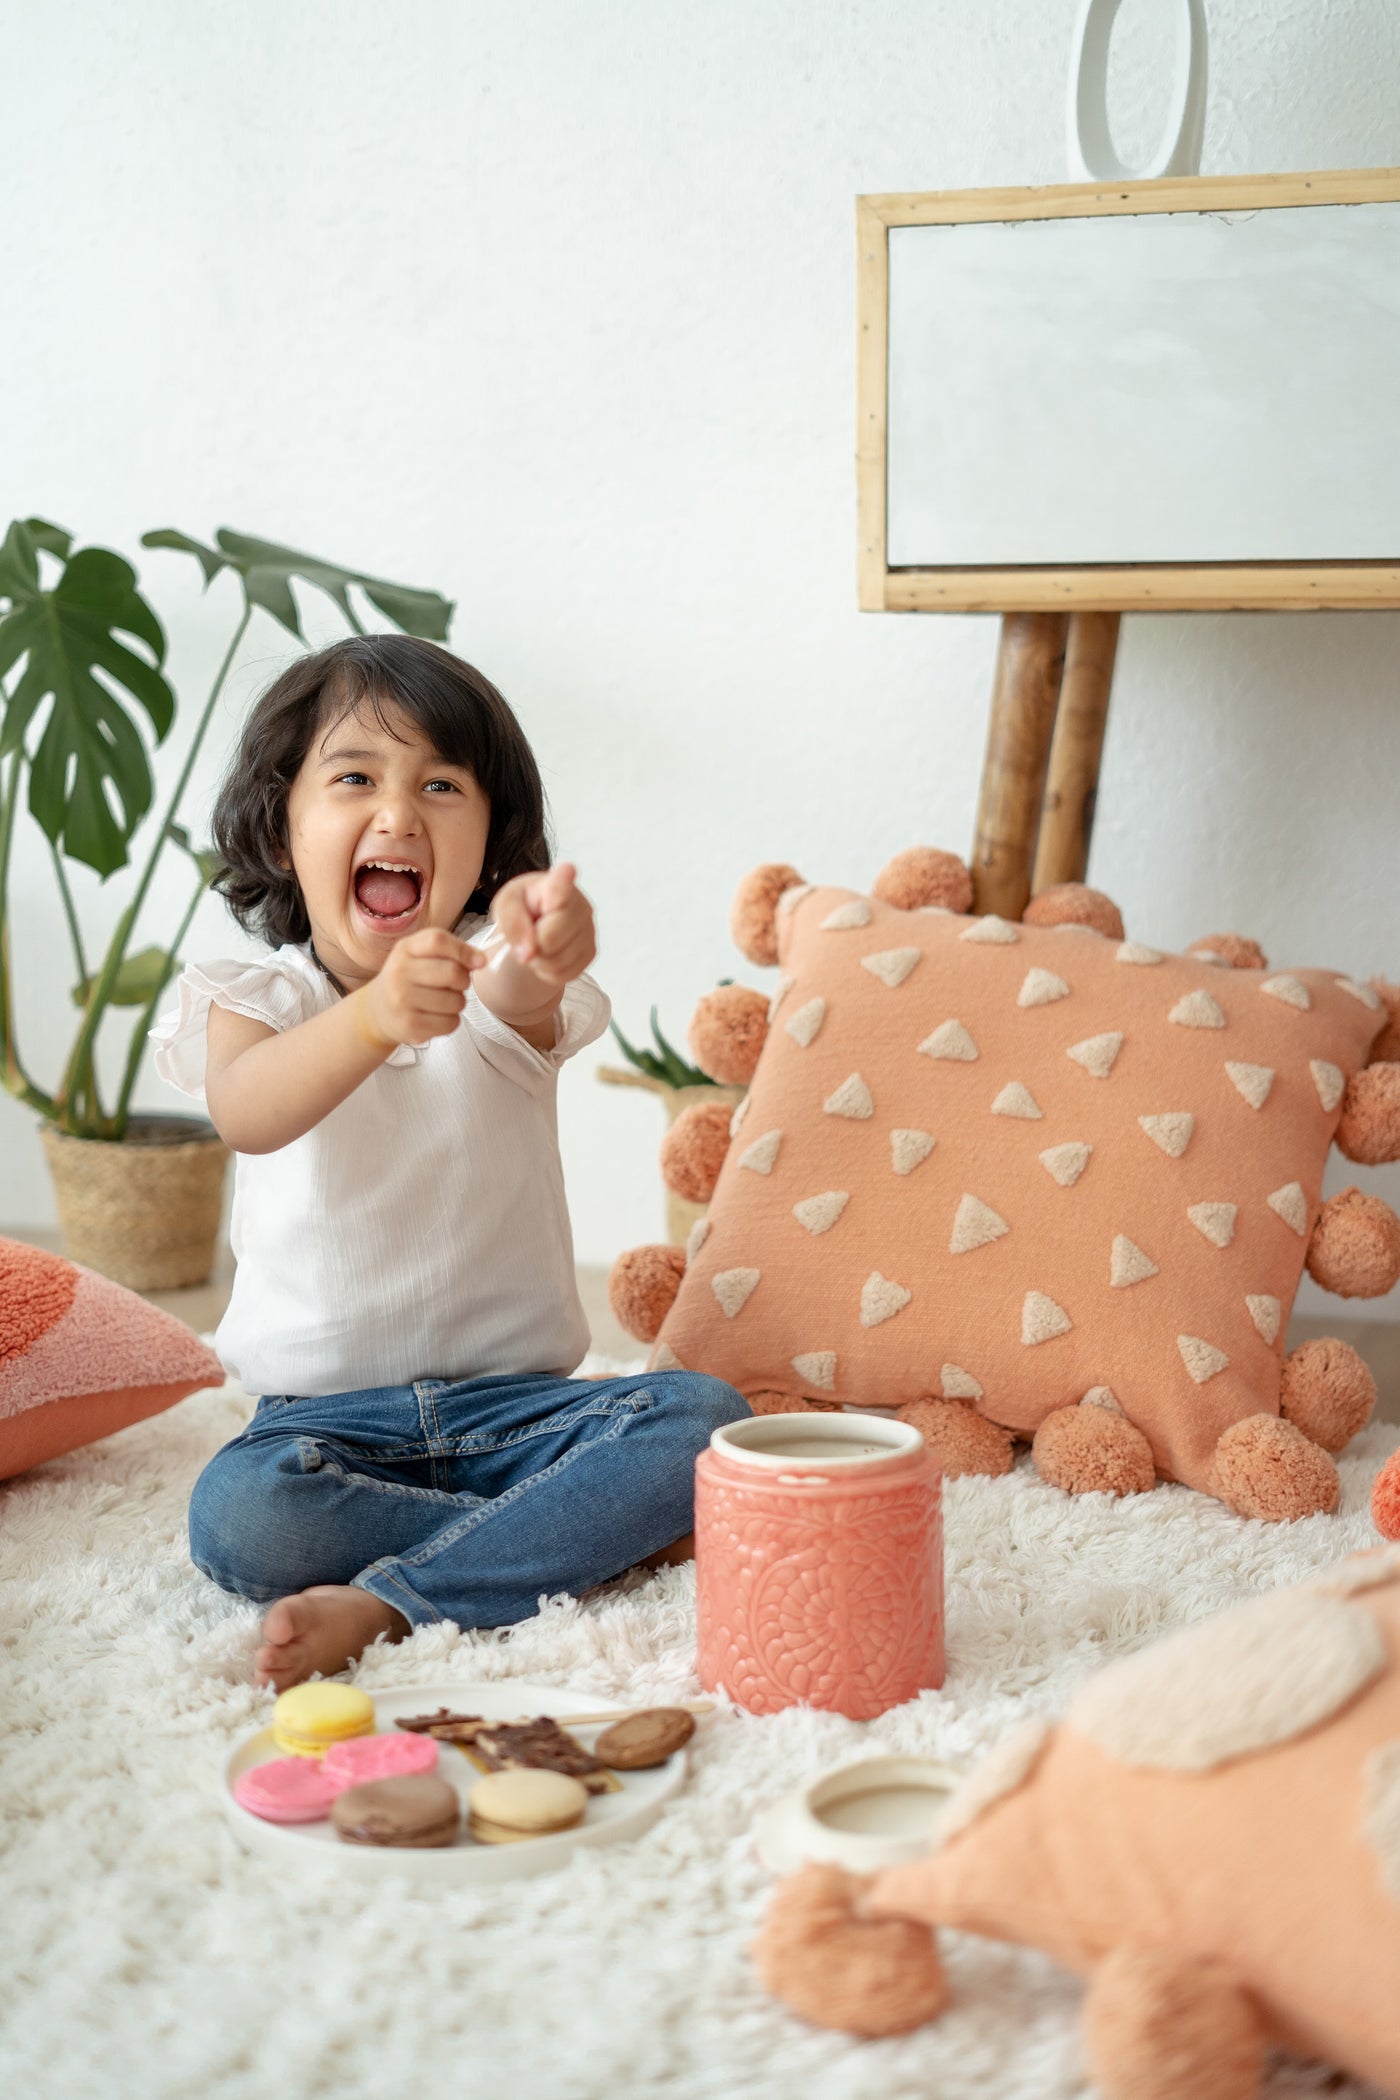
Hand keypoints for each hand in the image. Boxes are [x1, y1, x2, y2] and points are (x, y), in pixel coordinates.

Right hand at [355, 928, 484, 1049]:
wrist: (378, 1010)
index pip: (438, 941)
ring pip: (456, 1001)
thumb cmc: (409, 978)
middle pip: (453, 972)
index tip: (479, 962)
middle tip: (455, 985)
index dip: (464, 950)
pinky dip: (450, 1021)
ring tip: (442, 1001)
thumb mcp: (420, 954)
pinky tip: (435, 1016)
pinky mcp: (410, 1025)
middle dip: (464, 980)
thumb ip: (451, 950)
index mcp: (405, 949)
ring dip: (457, 1002)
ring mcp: (402, 1000)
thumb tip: (482, 960)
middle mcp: (399, 973)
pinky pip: (451, 1023)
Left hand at [490, 862, 595, 986]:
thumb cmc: (523, 906)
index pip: (562, 883)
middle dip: (533, 944)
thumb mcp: (506, 906)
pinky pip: (563, 974)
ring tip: (537, 944)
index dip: (564, 880)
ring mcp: (589, 930)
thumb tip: (528, 953)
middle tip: (528, 934)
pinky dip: (548, 970)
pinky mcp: (591, 952)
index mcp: (555, 884)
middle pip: (551, 938)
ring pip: (557, 961)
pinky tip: (547, 953)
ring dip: (538, 960)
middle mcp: (580, 904)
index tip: (567, 869)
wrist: (538, 921)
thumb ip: (512, 923)